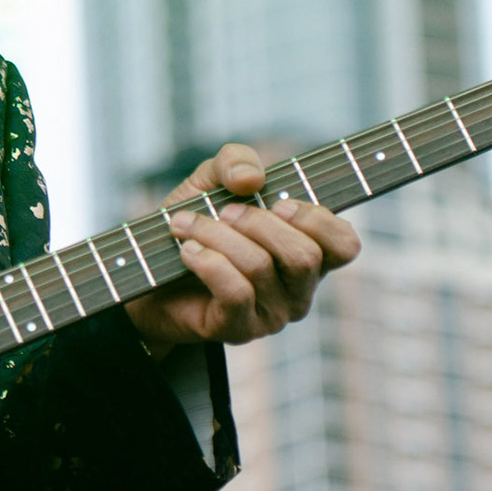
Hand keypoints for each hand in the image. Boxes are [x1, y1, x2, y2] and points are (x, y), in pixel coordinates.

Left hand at [125, 143, 360, 357]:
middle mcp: (298, 289)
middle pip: (304, 256)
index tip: (278, 203)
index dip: (318, 220)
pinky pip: (235, 292)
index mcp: (308, 253)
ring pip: (260, 267)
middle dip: (257, 223)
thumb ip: (236, 160)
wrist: (147, 270)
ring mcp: (271, 314)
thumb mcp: (212, 178)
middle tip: (223, 211)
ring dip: (216, 234)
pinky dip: (207, 261)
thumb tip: (252, 179)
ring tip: (185, 225)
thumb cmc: (194, 223)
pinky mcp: (239, 330)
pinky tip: (187, 250)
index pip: (345, 245)